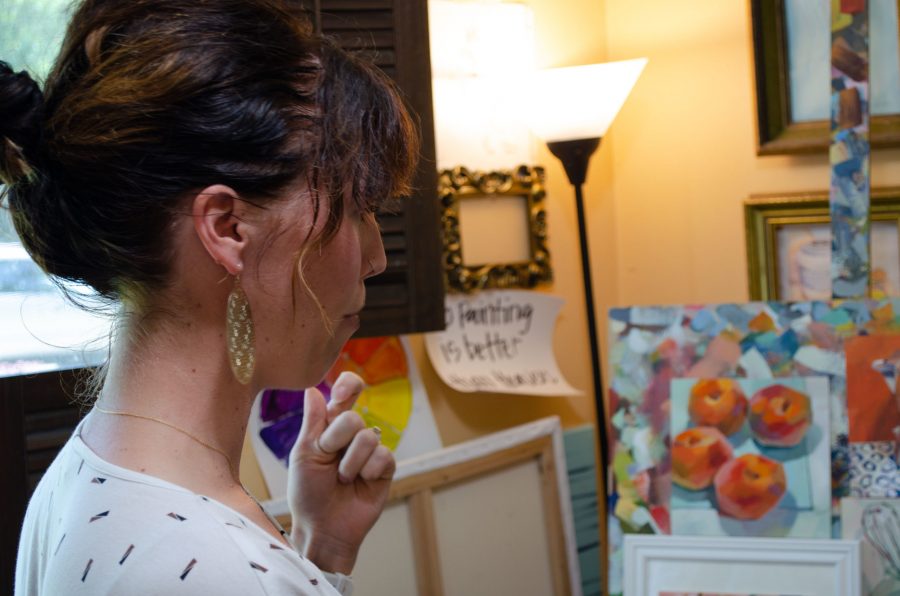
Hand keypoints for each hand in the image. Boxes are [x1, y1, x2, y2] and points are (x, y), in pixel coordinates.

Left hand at [287, 372, 395, 573]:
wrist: (323, 527)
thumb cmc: (308, 493)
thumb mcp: (303, 455)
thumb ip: (312, 423)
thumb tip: (312, 389)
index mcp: (329, 426)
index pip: (346, 393)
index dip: (349, 387)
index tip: (342, 396)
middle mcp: (352, 435)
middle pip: (353, 418)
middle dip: (336, 442)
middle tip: (329, 462)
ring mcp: (370, 451)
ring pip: (368, 437)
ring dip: (350, 464)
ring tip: (343, 479)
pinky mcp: (386, 468)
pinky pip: (383, 456)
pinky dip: (367, 472)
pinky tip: (361, 484)